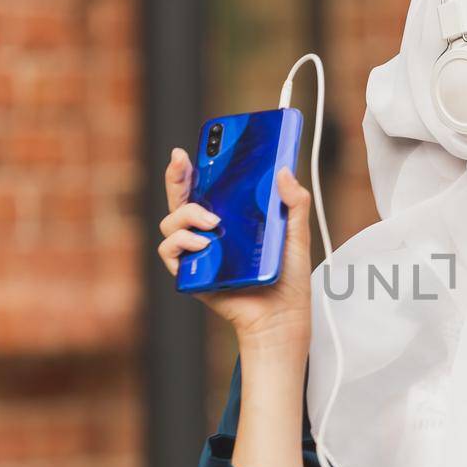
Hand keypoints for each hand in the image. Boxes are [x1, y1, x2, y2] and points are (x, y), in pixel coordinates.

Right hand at [157, 147, 313, 355]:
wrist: (282, 316)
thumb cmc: (287, 279)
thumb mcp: (296, 235)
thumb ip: (294, 203)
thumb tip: (284, 171)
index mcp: (231, 218)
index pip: (205, 187)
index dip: (192, 168)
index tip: (189, 150)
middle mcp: (209, 232)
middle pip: (180, 199)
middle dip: (176, 177)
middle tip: (181, 161)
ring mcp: (198, 252)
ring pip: (171, 222)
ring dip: (187, 214)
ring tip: (212, 221)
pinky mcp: (192, 274)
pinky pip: (170, 252)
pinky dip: (182, 243)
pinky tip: (203, 244)